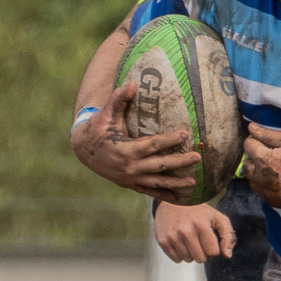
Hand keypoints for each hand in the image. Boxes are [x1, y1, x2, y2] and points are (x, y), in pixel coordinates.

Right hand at [70, 77, 199, 199]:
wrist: (82, 150)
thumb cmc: (97, 128)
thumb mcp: (106, 114)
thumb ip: (118, 99)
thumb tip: (132, 83)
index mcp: (126, 150)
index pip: (153, 145)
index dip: (169, 140)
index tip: (185, 134)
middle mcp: (130, 167)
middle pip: (160, 165)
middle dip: (179, 162)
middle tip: (197, 157)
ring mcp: (130, 178)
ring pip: (157, 182)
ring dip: (176, 183)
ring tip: (193, 182)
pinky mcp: (129, 184)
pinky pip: (149, 191)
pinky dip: (163, 194)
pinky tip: (177, 197)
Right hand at [155, 202, 234, 262]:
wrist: (174, 201)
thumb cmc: (199, 211)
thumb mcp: (218, 218)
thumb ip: (228, 236)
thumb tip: (227, 255)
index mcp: (201, 225)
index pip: (213, 253)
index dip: (213, 249)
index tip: (209, 240)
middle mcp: (185, 231)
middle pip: (200, 259)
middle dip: (203, 252)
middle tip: (199, 241)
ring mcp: (173, 236)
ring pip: (188, 260)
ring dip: (191, 253)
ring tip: (189, 239)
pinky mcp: (163, 241)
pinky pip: (176, 259)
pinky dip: (180, 254)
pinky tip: (181, 242)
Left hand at [243, 123, 280, 211]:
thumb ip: (268, 134)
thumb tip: (251, 127)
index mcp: (263, 159)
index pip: (248, 145)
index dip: (255, 140)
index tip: (263, 141)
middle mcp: (259, 176)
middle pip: (246, 164)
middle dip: (253, 157)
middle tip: (268, 154)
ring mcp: (264, 191)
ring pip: (251, 179)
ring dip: (257, 172)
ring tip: (272, 168)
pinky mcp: (271, 201)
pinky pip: (261, 191)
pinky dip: (264, 184)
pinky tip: (277, 181)